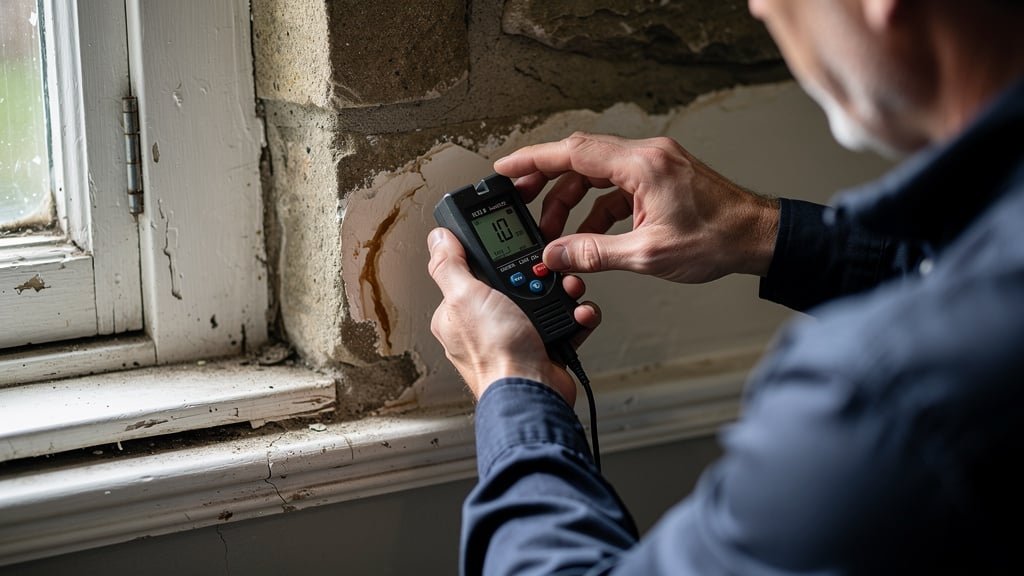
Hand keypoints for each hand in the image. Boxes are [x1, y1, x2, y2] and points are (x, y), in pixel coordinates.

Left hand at [427, 228, 600, 402]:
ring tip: (569, 290)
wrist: (533, 393)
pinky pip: (563, 322)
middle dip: (537, 275)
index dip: (492, 258)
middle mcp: (485, 326)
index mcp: (457, 313)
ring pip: (543, 300)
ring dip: (562, 292)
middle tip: (547, 271)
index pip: (471, 273)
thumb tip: (438, 239)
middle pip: (513, 283)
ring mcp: (515, 337)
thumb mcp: (465, 297)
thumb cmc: (496, 354)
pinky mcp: (543, 348)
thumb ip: (448, 265)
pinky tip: (579, 313)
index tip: (511, 249)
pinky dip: (575, 317)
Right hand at [495, 132, 779, 283]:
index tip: (505, 169)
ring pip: (595, 174)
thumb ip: (595, 253)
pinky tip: (588, 235)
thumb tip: (556, 254)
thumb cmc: (718, 239)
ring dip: (571, 202)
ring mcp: (653, 164)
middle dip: (546, 184)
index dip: (533, 160)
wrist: (757, 238)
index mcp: (642, 166)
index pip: (573, 153)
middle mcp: (646, 156)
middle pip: (579, 160)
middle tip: (520, 204)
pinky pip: (614, 187)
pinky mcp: (659, 177)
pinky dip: (596, 208)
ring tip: (555, 233)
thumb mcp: (648, 254)